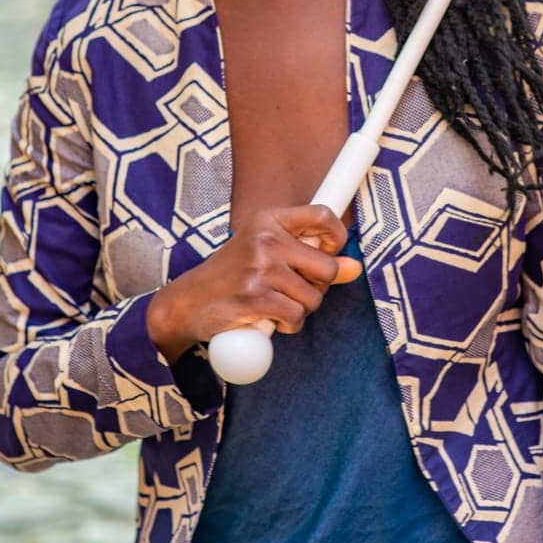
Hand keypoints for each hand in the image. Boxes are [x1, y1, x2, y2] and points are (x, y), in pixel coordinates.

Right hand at [147, 203, 361, 359]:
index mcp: (268, 219)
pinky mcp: (254, 298)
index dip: (337, 237)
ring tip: (276, 306)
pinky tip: (270, 321)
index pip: (322, 215)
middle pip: (326, 266)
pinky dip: (288, 326)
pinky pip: (295, 317)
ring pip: (313, 298)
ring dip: (301, 310)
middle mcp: (265, 239)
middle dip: (318, 287)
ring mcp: (259, 268)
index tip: (330, 254)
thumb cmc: (232, 275)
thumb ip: (311, 257)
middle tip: (294, 291)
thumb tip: (354, 268)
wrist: (188, 301)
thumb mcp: (268, 253)